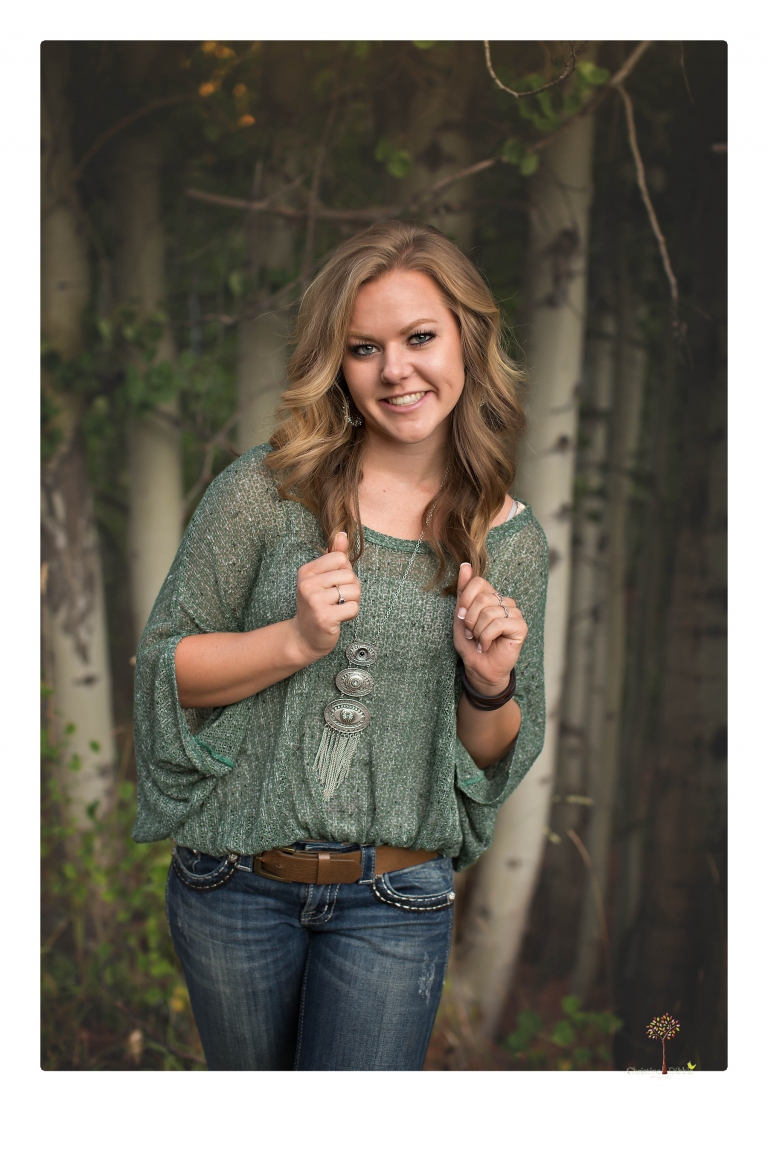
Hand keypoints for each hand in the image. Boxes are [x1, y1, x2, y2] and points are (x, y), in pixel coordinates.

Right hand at [289, 531, 360, 661]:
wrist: (304, 636)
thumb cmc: (317, 604)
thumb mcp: (321, 578)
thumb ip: (334, 556)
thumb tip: (343, 533)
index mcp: (306, 571)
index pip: (341, 559)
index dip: (345, 572)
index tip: (334, 585)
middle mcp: (308, 584)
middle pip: (350, 575)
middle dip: (351, 589)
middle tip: (337, 600)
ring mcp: (315, 601)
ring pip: (354, 591)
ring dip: (352, 602)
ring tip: (338, 608)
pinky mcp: (325, 618)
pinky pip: (353, 608)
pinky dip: (351, 614)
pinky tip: (339, 618)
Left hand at [453, 562, 526, 694]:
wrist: (479, 668)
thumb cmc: (470, 643)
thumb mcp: (460, 616)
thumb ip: (463, 591)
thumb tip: (465, 565)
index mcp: (490, 595)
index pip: (477, 582)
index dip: (465, 600)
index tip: (461, 617)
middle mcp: (504, 601)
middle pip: (482, 598)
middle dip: (470, 620)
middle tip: (471, 633)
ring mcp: (514, 613)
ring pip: (489, 612)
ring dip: (477, 631)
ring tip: (479, 640)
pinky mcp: (521, 626)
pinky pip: (498, 624)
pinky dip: (486, 637)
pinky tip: (486, 645)